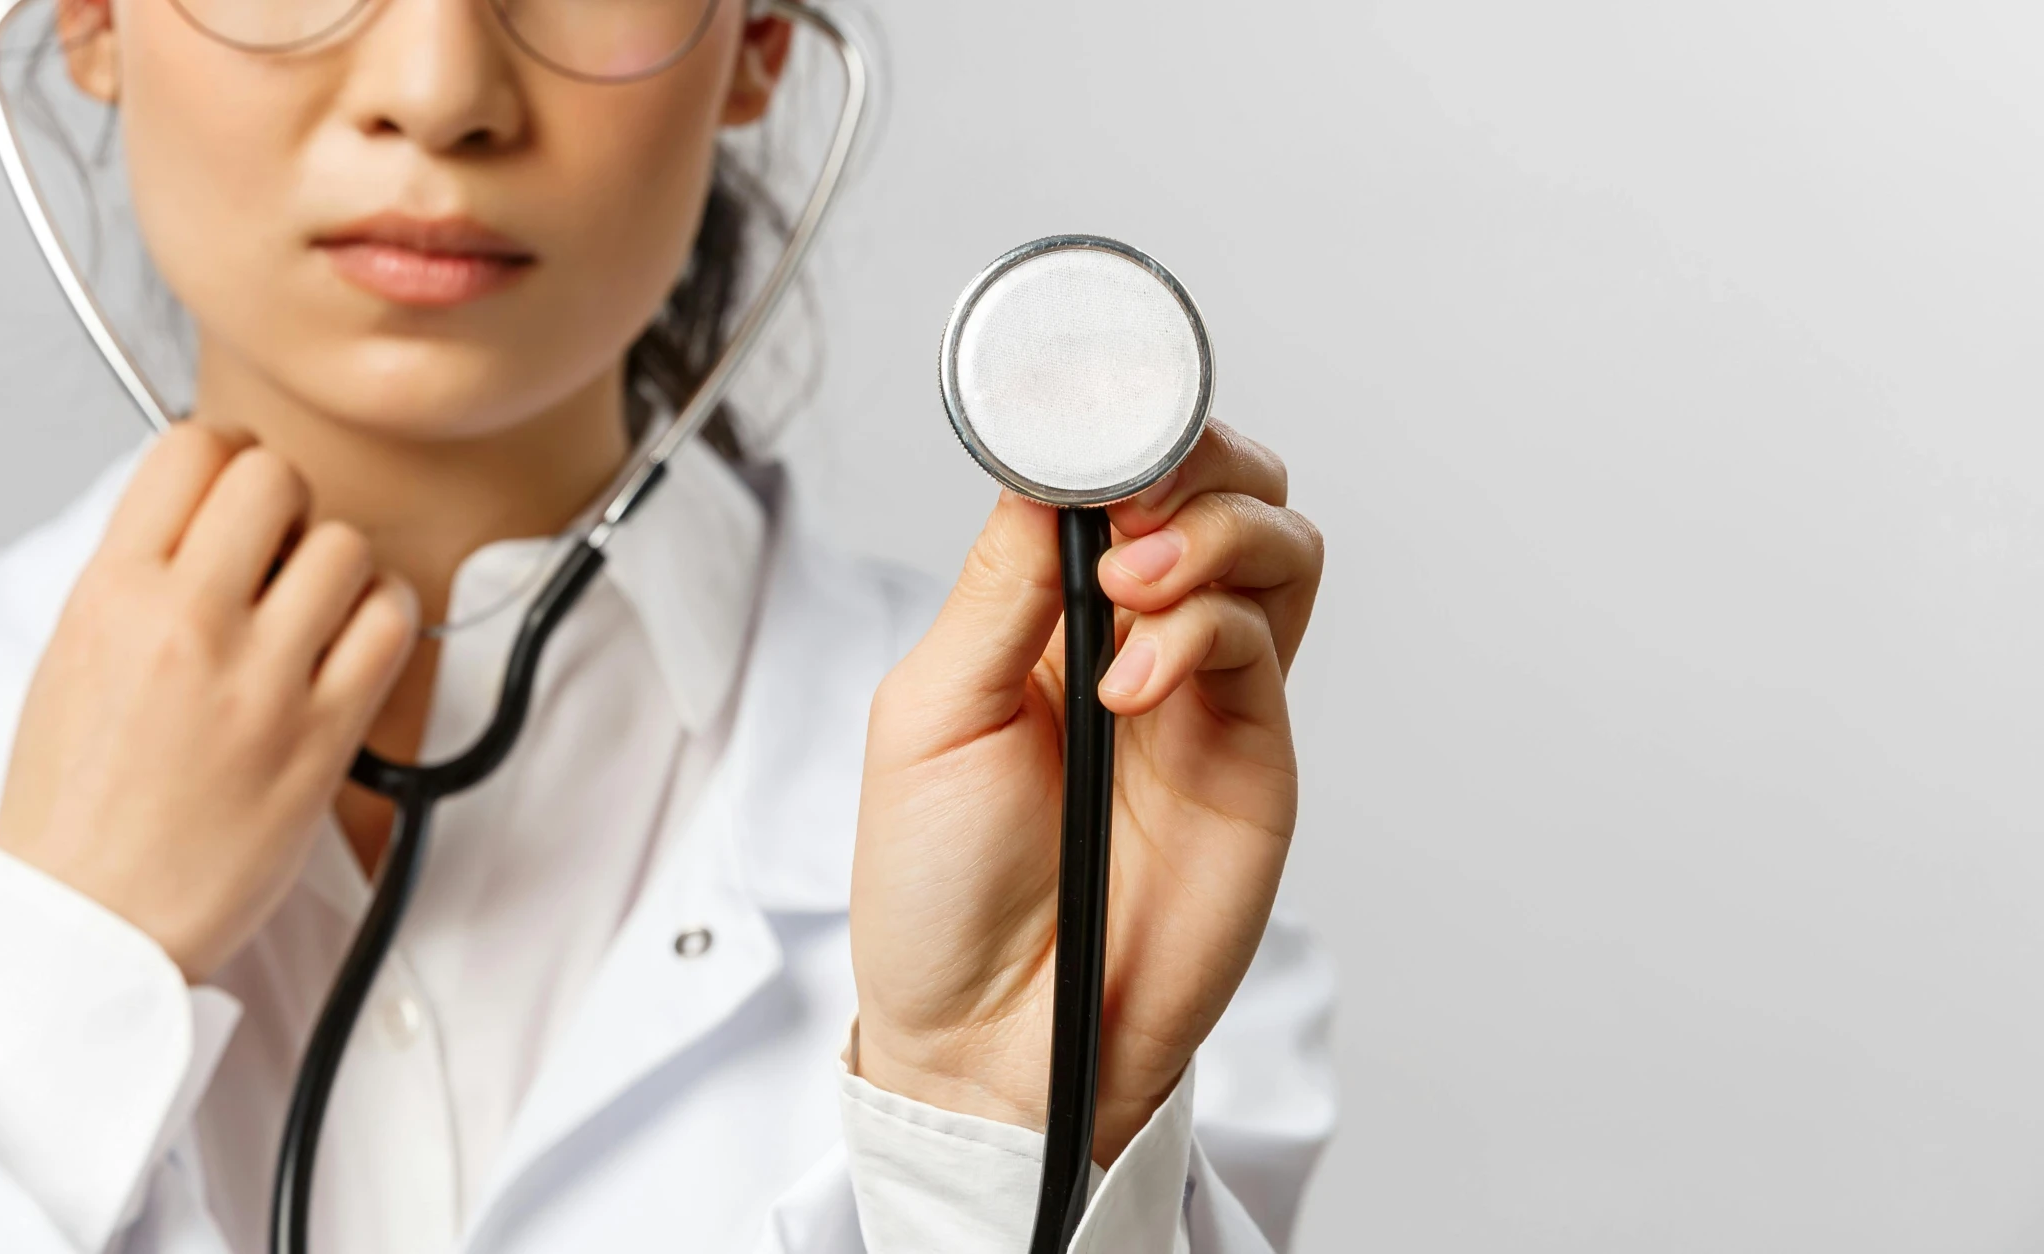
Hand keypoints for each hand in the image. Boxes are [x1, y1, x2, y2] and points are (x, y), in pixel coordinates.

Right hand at [0, 425, 419, 980]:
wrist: (89, 924)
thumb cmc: (74, 807)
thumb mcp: (70, 655)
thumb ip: (137, 572)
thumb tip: (204, 509)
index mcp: (111, 595)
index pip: (190, 447)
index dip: (221, 458)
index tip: (227, 494)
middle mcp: (186, 624)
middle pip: (275, 476)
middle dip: (281, 504)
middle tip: (270, 553)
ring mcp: (261, 681)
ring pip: (344, 544)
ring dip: (335, 566)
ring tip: (306, 613)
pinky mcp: (322, 738)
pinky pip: (390, 624)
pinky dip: (380, 619)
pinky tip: (346, 648)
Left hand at [850, 422, 1320, 1165]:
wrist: (983, 1038)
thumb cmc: (940, 888)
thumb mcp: (931, 714)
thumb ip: (999, 590)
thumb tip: (1050, 473)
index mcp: (1047, 610)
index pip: (1115, 477)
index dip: (1119, 432)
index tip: (1092, 418)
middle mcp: (1139, 635)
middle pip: (1224, 486)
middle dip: (1192, 461)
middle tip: (1128, 503)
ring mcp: (1207, 695)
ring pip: (1277, 547)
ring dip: (1212, 531)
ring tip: (1133, 581)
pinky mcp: (1252, 759)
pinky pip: (1266, 648)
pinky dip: (1205, 630)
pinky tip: (1132, 680)